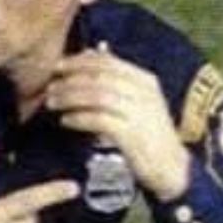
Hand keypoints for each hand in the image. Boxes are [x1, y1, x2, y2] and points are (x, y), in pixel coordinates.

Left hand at [46, 45, 190, 200]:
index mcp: (145, 81)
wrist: (172, 168)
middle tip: (50, 86)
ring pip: (96, 95)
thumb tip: (91, 54)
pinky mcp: (131, 134)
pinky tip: (65, 121)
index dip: (79, 61)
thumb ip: (118, 81)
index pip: (108, 62)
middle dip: (70, 79)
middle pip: (99, 76)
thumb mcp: (139, 102)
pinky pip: (98, 120)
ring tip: (52, 103)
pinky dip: (78, 118)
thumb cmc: (150, 135)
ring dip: (70, 97)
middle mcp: (143, 92)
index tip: (58, 66)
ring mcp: (139, 113)